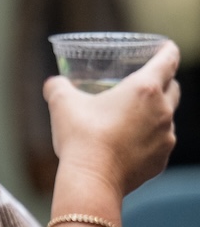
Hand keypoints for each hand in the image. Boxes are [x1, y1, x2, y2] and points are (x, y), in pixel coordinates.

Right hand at [48, 42, 179, 199]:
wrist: (92, 179)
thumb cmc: (80, 137)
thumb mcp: (61, 103)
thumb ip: (58, 86)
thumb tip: (53, 82)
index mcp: (144, 89)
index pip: (168, 60)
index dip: (167, 50)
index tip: (165, 47)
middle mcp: (162, 110)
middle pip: (173, 88)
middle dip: (163, 82)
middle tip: (143, 83)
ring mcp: (166, 136)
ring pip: (167, 117)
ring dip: (153, 113)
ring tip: (128, 118)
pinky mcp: (162, 159)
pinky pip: (160, 142)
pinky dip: (147, 139)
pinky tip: (126, 144)